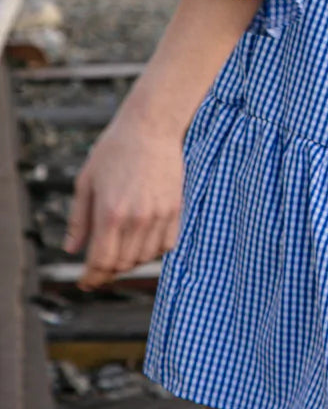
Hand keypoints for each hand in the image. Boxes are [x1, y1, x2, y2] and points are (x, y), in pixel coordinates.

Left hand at [63, 102, 184, 290]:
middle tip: (99, 268)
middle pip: (122, 264)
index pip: (101, 262)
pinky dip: (153, 251)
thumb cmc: (115, 150)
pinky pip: (167, 245)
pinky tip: (142, 242)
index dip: (91, 277)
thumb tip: (71, 250)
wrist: (152, 126)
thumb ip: (78, 220)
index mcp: (110, 213)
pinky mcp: (176, 208)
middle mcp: (136, 218)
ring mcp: (159, 214)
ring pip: (145, 257)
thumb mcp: (86, 182)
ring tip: (120, 252)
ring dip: (130, 262)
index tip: (85, 282)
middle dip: (108, 271)